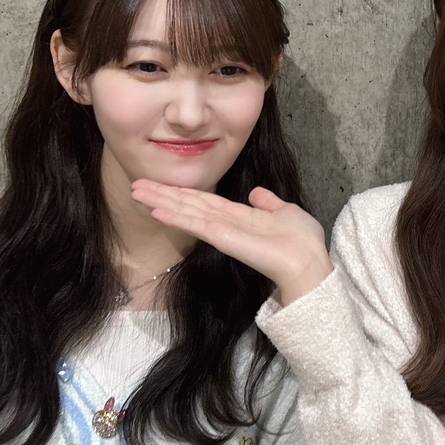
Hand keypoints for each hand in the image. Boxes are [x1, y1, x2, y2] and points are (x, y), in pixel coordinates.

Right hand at [131, 180, 333, 304]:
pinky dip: (176, 217)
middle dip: (164, 195)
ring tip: (137, 192)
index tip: (161, 184)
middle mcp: (226, 224)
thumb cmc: (302, 241)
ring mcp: (222, 232)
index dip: (183, 192)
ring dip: (161, 202)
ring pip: (187, 213)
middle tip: (136, 185)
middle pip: (189, 206)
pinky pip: (196, 225)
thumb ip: (268, 203)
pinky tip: (157, 210)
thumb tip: (256, 192)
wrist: (308, 261)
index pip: (205, 202)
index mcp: (240, 217)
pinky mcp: (223, 239)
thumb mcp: (285, 212)